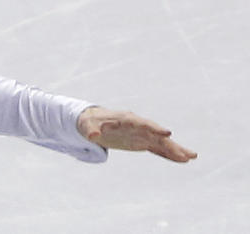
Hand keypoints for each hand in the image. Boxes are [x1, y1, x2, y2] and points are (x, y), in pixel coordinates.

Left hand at [77, 106, 196, 162]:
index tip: (168, 133)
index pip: (142, 123)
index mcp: (125, 119)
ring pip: (161, 142)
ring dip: (175, 149)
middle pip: (156, 134)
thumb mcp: (87, 126)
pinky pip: (158, 148)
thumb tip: (93, 137)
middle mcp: (137, 125)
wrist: (93, 121)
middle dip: (171, 143)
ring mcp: (141, 134)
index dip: (155, 128)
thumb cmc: (89, 122)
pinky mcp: (141, 141)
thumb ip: (90, 130)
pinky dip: (169, 154)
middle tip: (188, 152)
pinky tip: (182, 160)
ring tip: (192, 157)